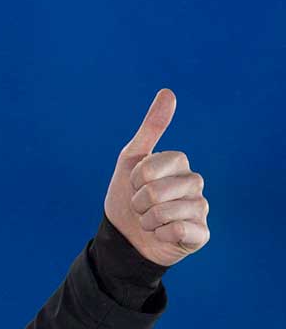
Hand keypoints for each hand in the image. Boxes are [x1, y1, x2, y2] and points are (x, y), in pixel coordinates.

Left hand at [102, 88, 209, 266]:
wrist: (126, 236)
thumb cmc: (128, 196)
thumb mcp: (131, 158)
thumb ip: (151, 127)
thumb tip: (169, 92)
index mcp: (179, 163)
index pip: (150, 167)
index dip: (134, 179)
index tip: (134, 184)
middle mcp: (194, 183)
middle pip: (157, 192)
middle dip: (138, 202)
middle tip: (141, 207)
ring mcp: (200, 209)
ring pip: (165, 212)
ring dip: (147, 220)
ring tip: (150, 220)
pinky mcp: (202, 233)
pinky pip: (178, 230)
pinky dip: (160, 234)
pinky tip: (163, 234)